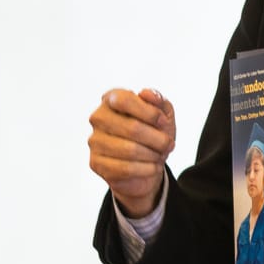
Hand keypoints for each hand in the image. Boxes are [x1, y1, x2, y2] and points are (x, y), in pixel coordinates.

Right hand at [88, 87, 175, 217]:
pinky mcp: (95, 163)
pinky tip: (153, 167)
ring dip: (153, 155)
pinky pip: (124, 168)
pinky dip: (146, 169)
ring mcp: (94, 140)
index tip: (164, 122)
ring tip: (160, 156)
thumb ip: (158, 100)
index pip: (126, 101)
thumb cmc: (153, 133)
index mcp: (111, 98)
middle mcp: (98, 117)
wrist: (145, 165)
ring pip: (129, 150)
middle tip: (169, 145)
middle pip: (131, 128)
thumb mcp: (163, 114)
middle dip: (157, 139)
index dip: (150, 113)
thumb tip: (146, 93)